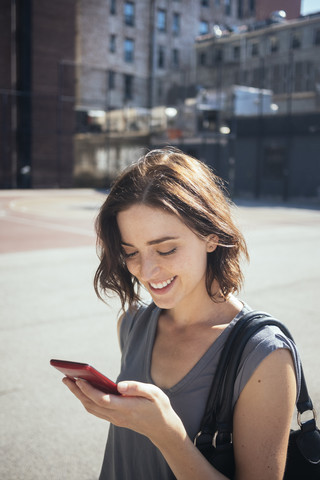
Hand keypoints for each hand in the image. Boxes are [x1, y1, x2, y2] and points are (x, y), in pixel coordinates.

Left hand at [62, 378, 185, 446]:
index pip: (101, 399)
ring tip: (70, 382)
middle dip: (77, 391)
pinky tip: (83, 390)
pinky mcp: (115, 418)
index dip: (88, 390)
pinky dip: (87, 400)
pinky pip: (96, 410)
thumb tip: (119, 385)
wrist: (163, 428)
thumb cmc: (159, 407)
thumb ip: (137, 388)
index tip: (78, 379)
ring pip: (91, 408)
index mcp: (126, 408)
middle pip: (91, 404)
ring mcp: (115, 419)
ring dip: (79, 396)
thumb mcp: (154, 393)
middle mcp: (117, 415)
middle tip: (65, 377)